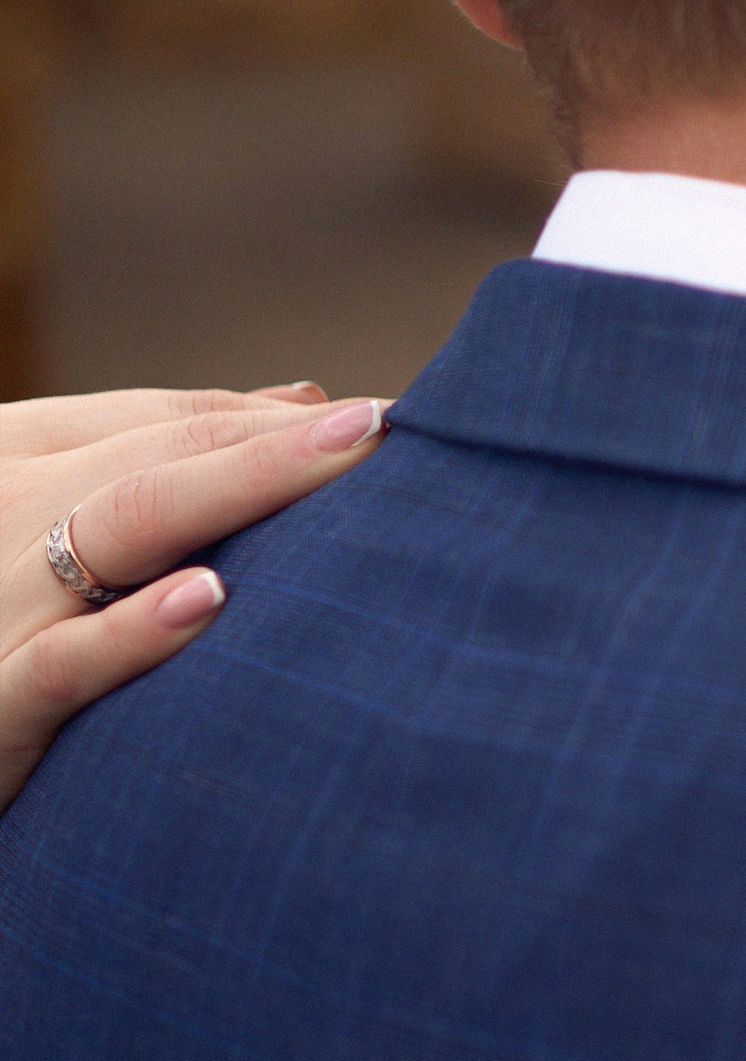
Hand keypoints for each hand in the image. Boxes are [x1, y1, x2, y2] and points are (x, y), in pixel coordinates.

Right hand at [0, 386, 388, 807]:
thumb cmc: (12, 630)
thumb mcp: (65, 531)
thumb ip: (172, 466)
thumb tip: (307, 399)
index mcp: (26, 459)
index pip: (168, 420)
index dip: (280, 419)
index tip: (386, 415)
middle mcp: (10, 510)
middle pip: (161, 452)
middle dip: (281, 439)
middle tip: (393, 425)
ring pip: (122, 524)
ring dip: (239, 487)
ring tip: (345, 457)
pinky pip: (59, 662)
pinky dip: (131, 632)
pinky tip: (209, 599)